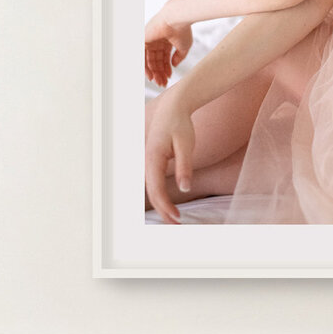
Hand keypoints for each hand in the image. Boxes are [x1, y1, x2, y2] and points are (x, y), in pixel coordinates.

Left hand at [144, 0, 193, 86]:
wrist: (176, 19)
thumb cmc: (182, 30)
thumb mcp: (184, 47)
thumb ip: (179, 57)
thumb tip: (174, 65)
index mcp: (166, 41)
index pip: (164, 58)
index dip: (166, 69)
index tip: (169, 78)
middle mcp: (157, 41)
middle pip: (156, 60)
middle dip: (160, 73)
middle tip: (163, 83)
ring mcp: (149, 40)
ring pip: (149, 60)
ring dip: (153, 72)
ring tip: (158, 82)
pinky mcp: (143, 40)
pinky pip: (142, 57)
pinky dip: (145, 67)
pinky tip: (151, 75)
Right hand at [145, 84, 196, 222]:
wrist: (174, 108)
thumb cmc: (180, 124)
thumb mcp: (186, 144)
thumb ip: (185, 166)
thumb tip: (185, 188)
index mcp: (153, 158)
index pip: (157, 189)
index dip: (166, 206)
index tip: (178, 219)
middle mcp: (147, 162)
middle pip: (152, 193)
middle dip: (164, 211)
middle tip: (177, 225)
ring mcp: (148, 163)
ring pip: (152, 189)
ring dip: (162, 205)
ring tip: (174, 220)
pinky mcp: (153, 163)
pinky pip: (155, 183)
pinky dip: (161, 196)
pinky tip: (169, 205)